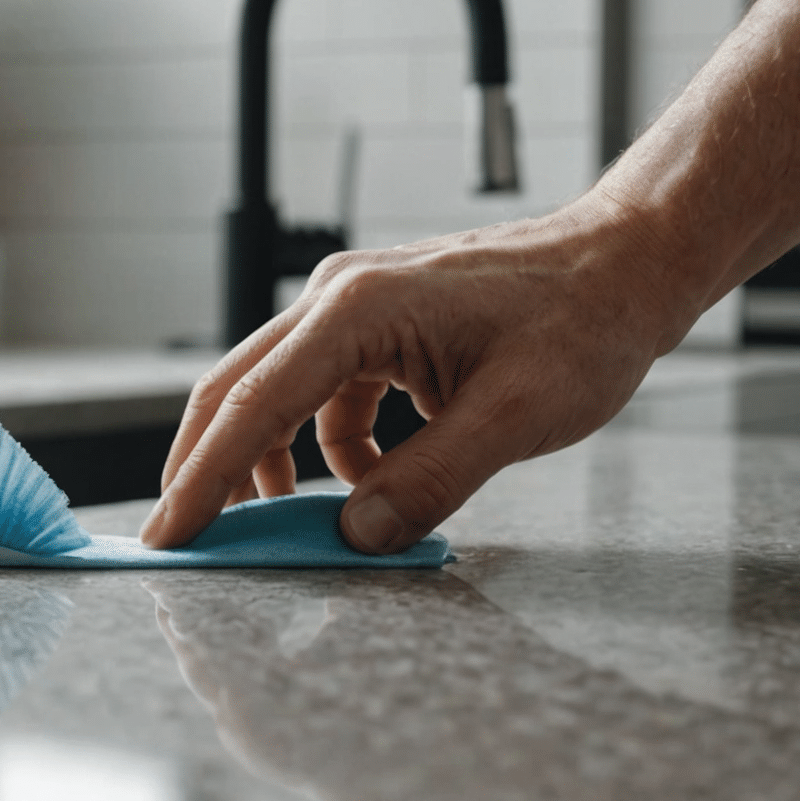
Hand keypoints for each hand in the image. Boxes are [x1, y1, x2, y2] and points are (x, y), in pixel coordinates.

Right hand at [140, 198, 697, 552]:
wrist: (628, 263)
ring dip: (276, 463)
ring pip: (278, 395)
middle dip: (208, 470)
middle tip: (188, 537)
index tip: (171, 533)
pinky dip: (334, 447)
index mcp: (359, 310)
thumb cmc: (583, 320)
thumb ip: (428, 481)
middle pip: (236, 391)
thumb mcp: (512, 417)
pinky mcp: (378, 326)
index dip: (203, 478)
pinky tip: (375, 479)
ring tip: (295, 522)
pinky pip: (326, 395)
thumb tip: (357, 537)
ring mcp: (354, 308)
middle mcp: (339, 298)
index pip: (254, 404)